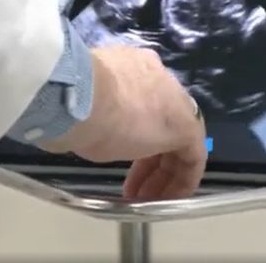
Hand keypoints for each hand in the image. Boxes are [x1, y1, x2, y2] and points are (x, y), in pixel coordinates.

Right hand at [39, 46, 206, 199]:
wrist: (80, 96)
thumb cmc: (73, 103)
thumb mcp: (87, 108)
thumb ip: (101, 115)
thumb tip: (97, 128)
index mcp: (133, 67)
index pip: (144, 103)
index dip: (135, 137)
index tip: (121, 159)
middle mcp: (159, 79)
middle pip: (163, 122)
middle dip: (148, 158)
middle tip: (132, 185)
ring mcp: (175, 99)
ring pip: (178, 139)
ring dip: (162, 171)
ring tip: (144, 197)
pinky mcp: (187, 126)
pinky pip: (192, 155)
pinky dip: (182, 178)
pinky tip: (167, 196)